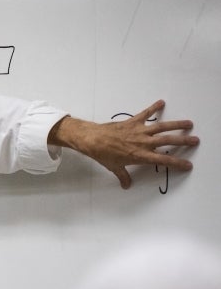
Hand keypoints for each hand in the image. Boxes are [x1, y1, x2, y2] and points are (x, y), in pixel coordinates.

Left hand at [49, 99, 198, 188]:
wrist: (93, 140)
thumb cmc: (103, 155)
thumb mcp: (114, 167)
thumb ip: (123, 176)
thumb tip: (126, 185)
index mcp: (141, 155)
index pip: (163, 160)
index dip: (177, 163)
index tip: (188, 165)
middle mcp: (143, 142)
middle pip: (168, 141)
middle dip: (183, 141)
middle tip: (195, 140)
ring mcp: (139, 131)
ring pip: (162, 127)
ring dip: (176, 124)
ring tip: (189, 123)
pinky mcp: (133, 122)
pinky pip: (145, 113)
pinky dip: (153, 108)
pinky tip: (162, 102)